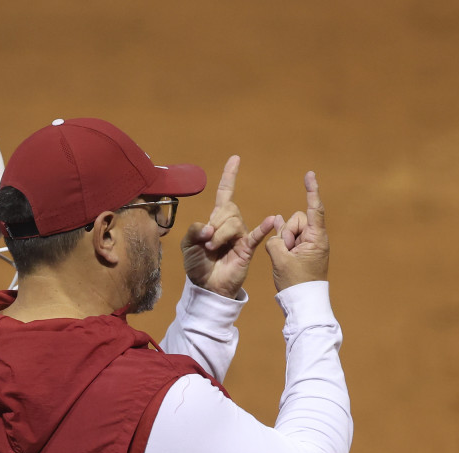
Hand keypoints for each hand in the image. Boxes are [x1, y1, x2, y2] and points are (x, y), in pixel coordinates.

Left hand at [180, 155, 278, 297]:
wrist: (206, 286)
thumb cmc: (198, 265)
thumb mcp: (187, 245)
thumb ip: (193, 230)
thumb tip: (209, 227)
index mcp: (216, 220)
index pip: (225, 193)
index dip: (230, 176)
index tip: (235, 159)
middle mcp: (231, 224)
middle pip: (227, 209)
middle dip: (214, 224)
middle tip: (207, 243)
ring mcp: (241, 235)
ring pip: (234, 222)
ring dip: (220, 235)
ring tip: (213, 249)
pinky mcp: (247, 248)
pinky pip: (257, 234)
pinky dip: (263, 227)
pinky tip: (271, 220)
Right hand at [264, 171, 329, 290]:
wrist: (302, 303)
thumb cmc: (295, 283)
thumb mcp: (281, 260)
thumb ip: (276, 238)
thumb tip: (276, 221)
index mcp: (317, 239)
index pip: (315, 209)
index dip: (311, 191)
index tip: (309, 174)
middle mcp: (316, 238)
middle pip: (296, 220)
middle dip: (287, 232)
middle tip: (288, 253)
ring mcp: (310, 245)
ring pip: (290, 230)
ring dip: (284, 241)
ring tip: (287, 260)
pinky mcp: (303, 251)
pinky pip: (290, 239)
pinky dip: (284, 243)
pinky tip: (283, 252)